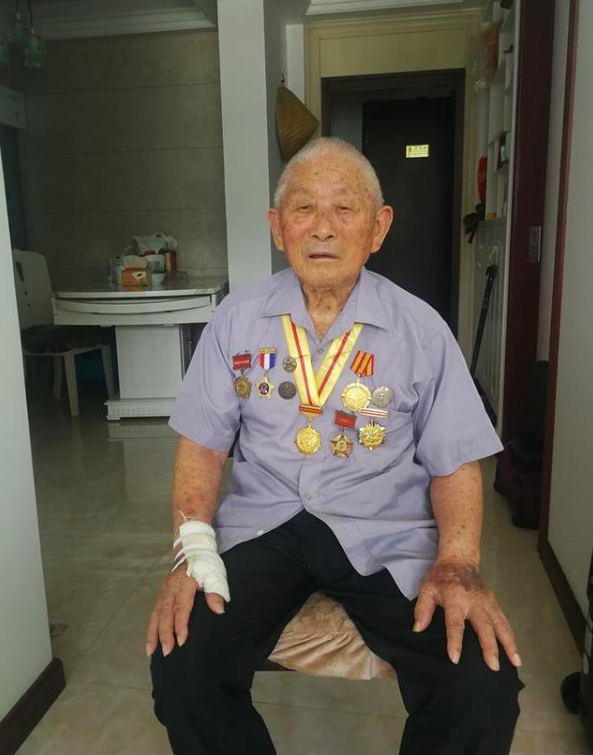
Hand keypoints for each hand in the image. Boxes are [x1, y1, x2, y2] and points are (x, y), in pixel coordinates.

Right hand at [146, 568, 225, 656]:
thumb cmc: (206, 564)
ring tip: (151, 651)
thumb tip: (219, 610)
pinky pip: (154, 612)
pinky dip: (151, 627)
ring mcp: (163, 591)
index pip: (181, 607)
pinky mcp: (161, 594)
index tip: (181, 641)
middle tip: (167, 652)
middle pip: (165, 613)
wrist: (193, 549)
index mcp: (184, 582)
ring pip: (156, 614)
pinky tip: (151, 640)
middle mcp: (170, 588)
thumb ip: (216, 592)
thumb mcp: (215, 574)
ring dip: (153, 633)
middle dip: (164, 633)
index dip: (180, 624)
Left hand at [413, 557, 521, 671]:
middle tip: (493, 666)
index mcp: (455, 599)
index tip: (455, 658)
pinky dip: (511, 636)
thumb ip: (422, 608)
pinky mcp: (494, 602)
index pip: (455, 623)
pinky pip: (504, 621)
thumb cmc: (441, 577)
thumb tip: (417, 629)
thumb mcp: (426, 589)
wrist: (459, 560)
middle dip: (489, 647)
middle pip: (484, 626)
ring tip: (515, 662)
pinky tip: (514, 651)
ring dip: (508, 643)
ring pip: (500, 624)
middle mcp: (474, 601)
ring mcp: (486, 601)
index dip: (455, 641)